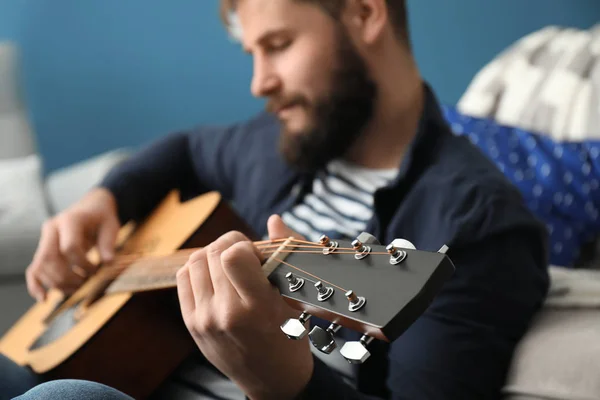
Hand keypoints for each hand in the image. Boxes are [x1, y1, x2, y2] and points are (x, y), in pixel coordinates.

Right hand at [26, 188, 119, 300]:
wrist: (91, 209)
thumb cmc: (101, 218)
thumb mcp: (111, 226)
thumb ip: (108, 244)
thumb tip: (108, 263)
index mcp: (70, 220)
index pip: (69, 247)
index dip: (83, 264)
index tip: (97, 270)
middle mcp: (52, 229)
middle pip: (51, 259)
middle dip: (68, 277)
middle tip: (86, 283)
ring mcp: (44, 239)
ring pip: (41, 267)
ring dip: (58, 283)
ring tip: (77, 289)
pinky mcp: (43, 250)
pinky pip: (33, 269)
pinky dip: (36, 285)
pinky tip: (43, 299)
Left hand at [176, 215, 313, 399]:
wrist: (272, 381)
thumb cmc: (290, 337)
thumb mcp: (295, 299)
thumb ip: (284, 254)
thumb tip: (273, 219)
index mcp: (257, 308)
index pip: (233, 256)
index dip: (245, 245)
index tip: (258, 254)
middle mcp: (225, 314)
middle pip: (214, 253)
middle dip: (232, 245)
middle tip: (247, 258)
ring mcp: (204, 319)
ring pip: (195, 260)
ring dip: (214, 255)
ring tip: (231, 266)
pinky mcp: (191, 323)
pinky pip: (184, 277)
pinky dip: (199, 268)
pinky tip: (216, 276)